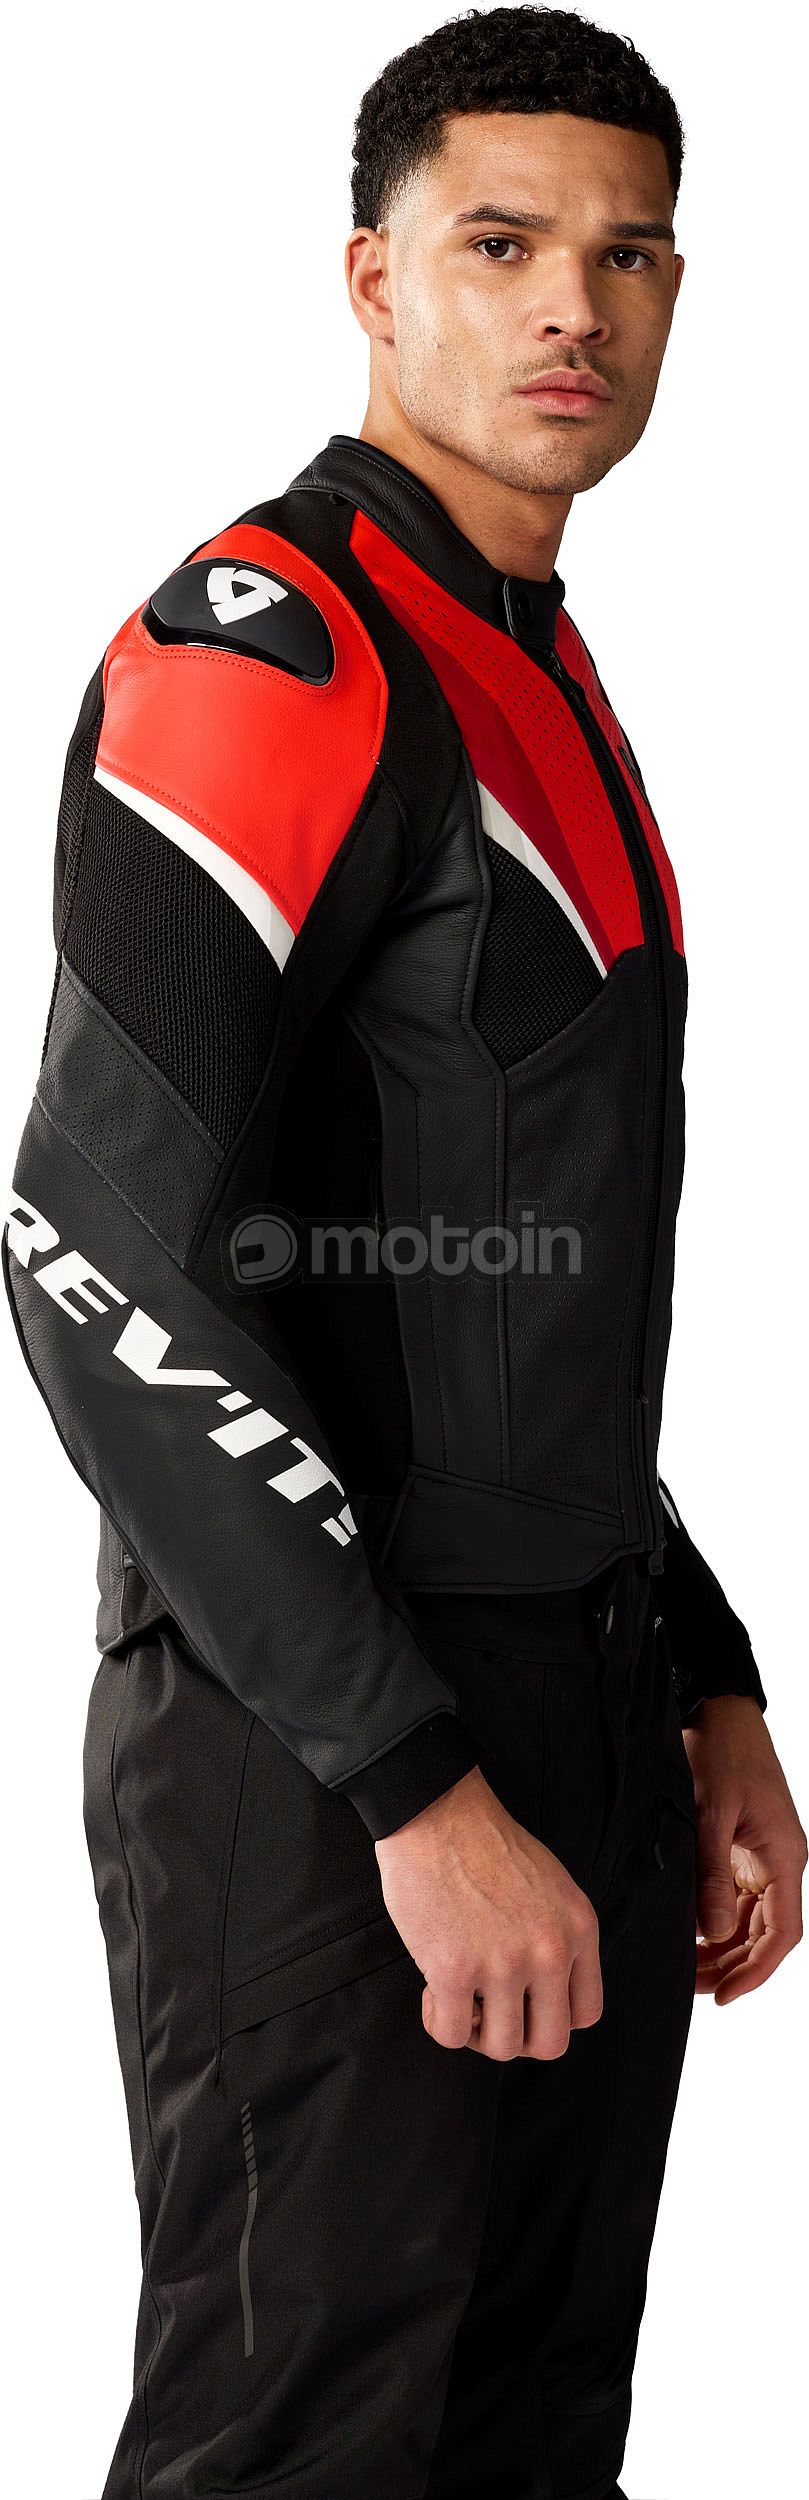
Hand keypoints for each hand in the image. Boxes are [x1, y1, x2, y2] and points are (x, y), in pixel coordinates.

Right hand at [374, 1763, 601, 2060]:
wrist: (437, 1812)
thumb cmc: (486, 1844)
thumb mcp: (552, 1887)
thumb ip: (559, 1937)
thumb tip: (544, 1992)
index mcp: (579, 1929)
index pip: (586, 2013)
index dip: (551, 2018)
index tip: (524, 2003)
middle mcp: (550, 1952)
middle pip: (550, 2043)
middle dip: (517, 2036)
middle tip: (489, 2011)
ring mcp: (503, 1965)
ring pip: (502, 2046)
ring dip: (476, 2032)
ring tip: (459, 1997)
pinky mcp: (455, 1971)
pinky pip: (451, 2034)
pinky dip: (439, 2022)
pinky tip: (432, 1990)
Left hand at [683, 1697, 806, 2003]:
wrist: (721, 1709)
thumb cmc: (723, 1751)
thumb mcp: (713, 1812)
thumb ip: (712, 1874)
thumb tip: (714, 1931)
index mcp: (784, 1857)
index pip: (782, 1933)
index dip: (757, 1970)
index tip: (724, 1996)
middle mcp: (778, 1863)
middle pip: (765, 1933)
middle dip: (733, 1965)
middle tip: (692, 1988)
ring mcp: (761, 1857)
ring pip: (749, 1920)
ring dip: (722, 1947)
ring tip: (686, 1969)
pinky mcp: (741, 1848)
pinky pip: (735, 1897)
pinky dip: (715, 1920)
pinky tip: (688, 1934)